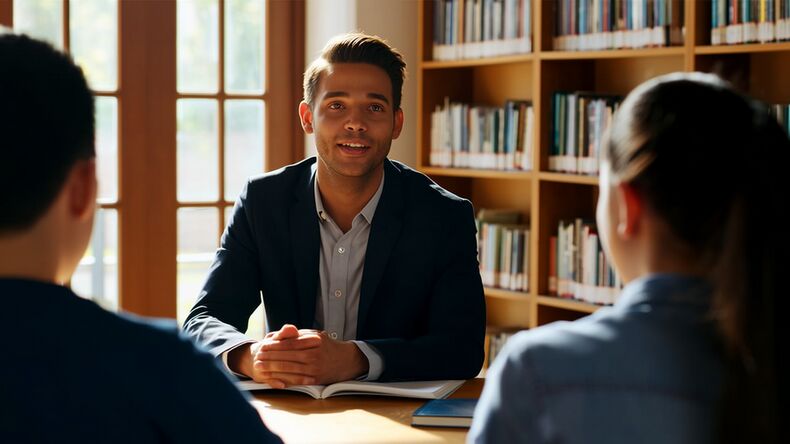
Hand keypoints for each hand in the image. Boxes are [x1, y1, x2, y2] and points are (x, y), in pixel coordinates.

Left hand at [253, 324, 368, 386]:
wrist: (346, 361)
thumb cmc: (327, 346)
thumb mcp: (315, 335)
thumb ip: (297, 335)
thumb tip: (279, 334)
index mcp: (313, 341)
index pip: (289, 343)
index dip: (274, 345)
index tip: (262, 346)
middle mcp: (314, 354)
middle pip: (287, 356)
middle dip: (269, 358)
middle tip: (256, 358)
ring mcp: (315, 368)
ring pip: (289, 369)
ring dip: (272, 369)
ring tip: (260, 368)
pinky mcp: (315, 379)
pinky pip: (296, 380)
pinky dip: (283, 379)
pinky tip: (273, 378)